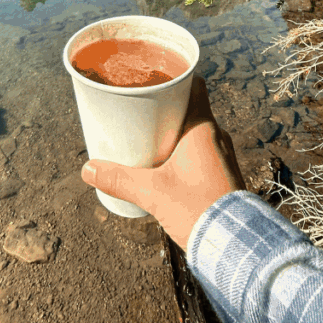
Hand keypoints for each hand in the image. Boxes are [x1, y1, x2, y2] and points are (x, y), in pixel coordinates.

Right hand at [80, 75, 245, 250]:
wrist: (234, 244)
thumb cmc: (197, 209)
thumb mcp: (152, 193)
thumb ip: (119, 179)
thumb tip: (88, 170)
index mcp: (204, 128)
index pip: (194, 86)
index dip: (175, 78)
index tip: (154, 78)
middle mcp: (217, 136)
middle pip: (190, 108)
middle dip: (166, 109)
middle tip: (139, 111)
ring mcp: (223, 156)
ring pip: (196, 131)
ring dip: (175, 131)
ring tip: (148, 138)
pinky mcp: (223, 174)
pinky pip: (202, 151)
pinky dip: (185, 150)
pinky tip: (166, 164)